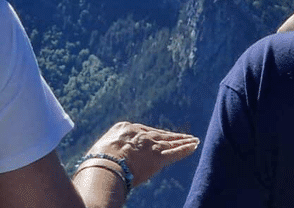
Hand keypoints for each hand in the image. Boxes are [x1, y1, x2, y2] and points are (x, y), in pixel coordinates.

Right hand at [83, 121, 199, 187]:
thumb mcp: (102, 148)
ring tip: (194, 140)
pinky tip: (194, 146)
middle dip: (173, 136)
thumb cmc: (98, 160)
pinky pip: (176, 152)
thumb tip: (108, 158)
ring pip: (171, 142)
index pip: (145, 131)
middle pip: (161, 135)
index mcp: (126, 128)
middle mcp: (141, 134)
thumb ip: (111, 149)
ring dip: (183, 141)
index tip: (161, 136)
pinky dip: (186, 149)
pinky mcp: (158, 158)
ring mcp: (151, 145)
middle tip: (184, 136)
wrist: (106, 165)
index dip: (155, 136)